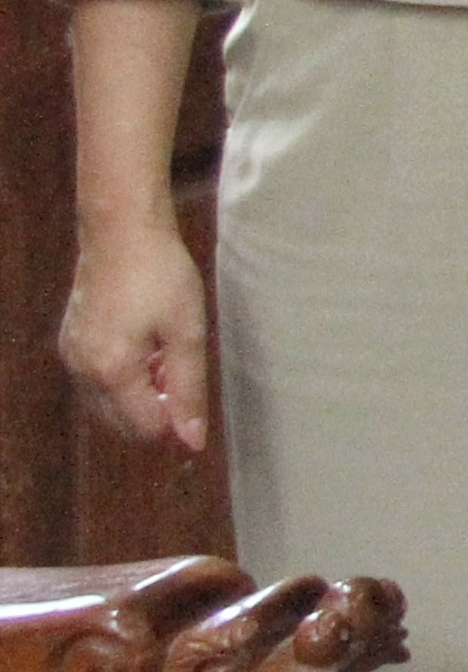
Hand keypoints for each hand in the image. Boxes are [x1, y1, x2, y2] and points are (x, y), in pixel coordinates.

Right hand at [58, 217, 212, 454]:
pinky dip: (123, 375)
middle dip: (156, 407)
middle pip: (123, 422)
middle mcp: (82, 372)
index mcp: (111, 371)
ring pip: (109, 403)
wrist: (122, 230)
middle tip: (179, 364)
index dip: (176, 418)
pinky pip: (97, 380)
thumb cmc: (161, 274)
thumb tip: (193, 441)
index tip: (193, 385)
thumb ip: (190, 389)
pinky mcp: (70, 343)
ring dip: (140, 392)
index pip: (145, 428)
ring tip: (164, 349)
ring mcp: (71, 357)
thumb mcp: (187, 331)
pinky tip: (145, 342)